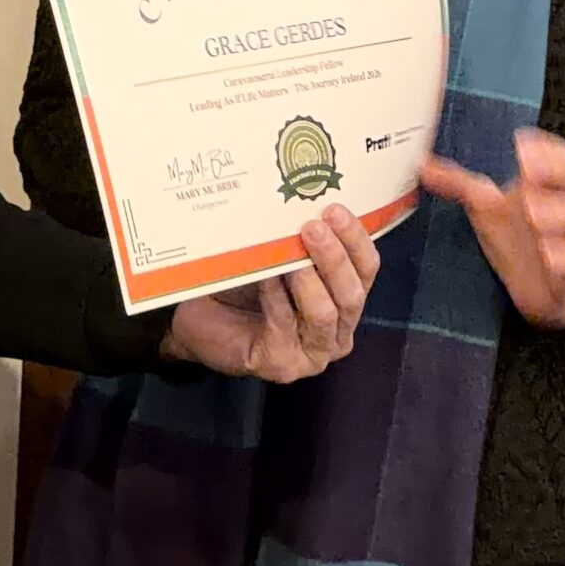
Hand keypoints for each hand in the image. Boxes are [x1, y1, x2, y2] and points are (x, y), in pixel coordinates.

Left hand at [161, 205, 379, 382]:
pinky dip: (277, 297)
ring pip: (325, 314)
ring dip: (309, 280)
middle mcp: (338, 332)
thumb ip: (298, 240)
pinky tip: (265, 276)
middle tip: (312, 227)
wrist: (198, 320)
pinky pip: (285, 326)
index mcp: (345, 301)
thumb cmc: (244, 286)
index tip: (334, 209)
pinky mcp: (283, 365)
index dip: (356, 239)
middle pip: (352, 294)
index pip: (366, 269)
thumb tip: (303, 199)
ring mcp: (313, 353)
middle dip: (334, 258)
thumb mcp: (278, 257)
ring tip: (291, 252)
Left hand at [419, 130, 564, 328]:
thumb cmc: (517, 242)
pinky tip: (550, 254)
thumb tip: (421, 164)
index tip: (520, 145)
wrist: (538, 292)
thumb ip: (459, 184)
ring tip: (531, 212)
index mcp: (551, 190)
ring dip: (561, 214)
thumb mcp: (486, 208)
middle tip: (528, 171)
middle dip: (561, 173)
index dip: (549, 151)